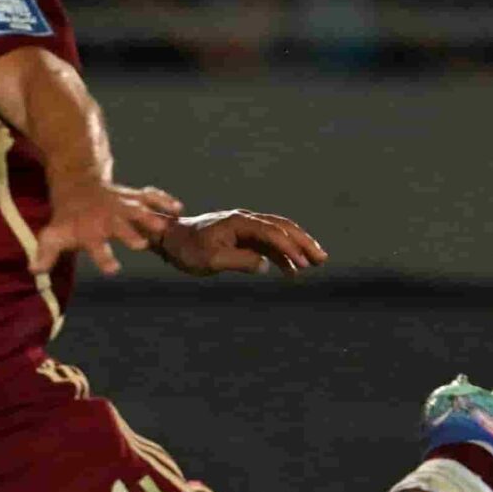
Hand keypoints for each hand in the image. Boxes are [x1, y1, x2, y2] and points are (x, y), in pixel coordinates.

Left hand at [34, 175, 181, 275]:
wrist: (77, 184)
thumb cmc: (67, 217)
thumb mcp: (52, 235)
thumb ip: (46, 254)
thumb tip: (34, 272)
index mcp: (90, 232)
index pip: (96, 247)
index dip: (104, 257)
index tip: (114, 269)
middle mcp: (107, 219)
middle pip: (119, 226)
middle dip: (129, 234)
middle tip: (141, 245)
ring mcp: (122, 206)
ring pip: (137, 209)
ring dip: (151, 217)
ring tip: (166, 226)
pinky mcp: (133, 197)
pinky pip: (150, 196)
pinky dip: (164, 200)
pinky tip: (178, 209)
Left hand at [153, 209, 327, 278]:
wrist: (171, 241)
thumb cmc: (187, 250)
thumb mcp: (210, 260)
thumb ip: (238, 261)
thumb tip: (265, 265)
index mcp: (239, 222)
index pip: (271, 233)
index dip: (289, 248)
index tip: (302, 264)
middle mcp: (246, 220)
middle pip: (283, 228)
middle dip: (303, 243)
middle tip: (322, 259)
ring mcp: (246, 228)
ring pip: (279, 234)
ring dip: (297, 248)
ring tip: (315, 264)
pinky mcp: (243, 237)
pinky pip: (268, 244)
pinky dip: (282, 255)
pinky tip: (291, 271)